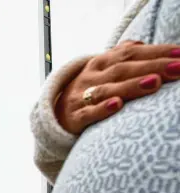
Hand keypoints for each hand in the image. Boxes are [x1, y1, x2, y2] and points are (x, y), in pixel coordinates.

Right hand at [56, 41, 179, 134]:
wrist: (54, 116)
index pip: (131, 53)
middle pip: (124, 69)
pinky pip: (88, 113)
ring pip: (108, 89)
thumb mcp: (101, 71)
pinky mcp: (75, 118)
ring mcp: (81, 97)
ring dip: (132, 86)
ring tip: (155, 82)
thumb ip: (120, 57)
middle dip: (153, 67)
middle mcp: (91, 77)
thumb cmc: (87, 92)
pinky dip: (102, 109)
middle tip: (179, 68)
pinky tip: (117, 105)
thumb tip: (141, 45)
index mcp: (101, 63)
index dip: (157, 52)